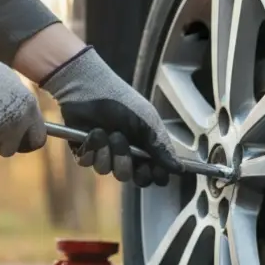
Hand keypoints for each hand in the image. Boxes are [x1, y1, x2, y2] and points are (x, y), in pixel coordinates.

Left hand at [39, 47, 178, 186]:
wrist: (90, 87)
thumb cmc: (122, 101)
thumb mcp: (147, 123)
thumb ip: (162, 148)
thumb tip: (180, 170)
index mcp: (144, 148)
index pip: (152, 175)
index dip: (153, 176)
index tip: (153, 169)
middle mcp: (124, 154)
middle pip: (129, 177)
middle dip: (125, 162)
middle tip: (125, 142)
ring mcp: (103, 154)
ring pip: (106, 170)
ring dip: (107, 151)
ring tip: (104, 131)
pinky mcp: (84, 151)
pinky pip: (88, 163)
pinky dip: (91, 147)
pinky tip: (91, 132)